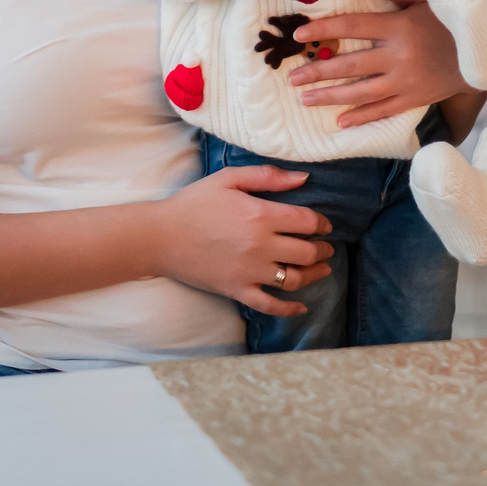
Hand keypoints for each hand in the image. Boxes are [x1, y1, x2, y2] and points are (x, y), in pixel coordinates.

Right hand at [152, 165, 334, 315]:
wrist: (159, 236)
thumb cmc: (193, 203)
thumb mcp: (229, 179)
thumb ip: (268, 176)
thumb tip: (303, 178)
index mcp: (261, 215)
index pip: (307, 222)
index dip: (322, 224)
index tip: (325, 225)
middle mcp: (260, 245)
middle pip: (307, 252)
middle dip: (322, 250)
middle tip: (326, 248)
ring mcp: (249, 271)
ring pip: (294, 279)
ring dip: (314, 275)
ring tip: (322, 270)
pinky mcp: (236, 290)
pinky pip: (269, 305)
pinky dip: (289, 309)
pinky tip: (301, 307)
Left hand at [290, 0, 470, 126]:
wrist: (486, 52)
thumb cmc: (451, 20)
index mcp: (398, 26)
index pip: (353, 26)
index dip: (324, 30)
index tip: (300, 35)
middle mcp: (399, 55)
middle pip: (350, 64)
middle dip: (318, 71)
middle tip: (292, 77)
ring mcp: (407, 80)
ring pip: (361, 91)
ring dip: (330, 96)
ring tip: (305, 98)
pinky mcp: (415, 98)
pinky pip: (383, 110)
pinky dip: (361, 116)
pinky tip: (340, 121)